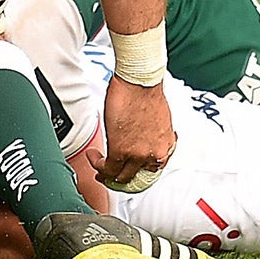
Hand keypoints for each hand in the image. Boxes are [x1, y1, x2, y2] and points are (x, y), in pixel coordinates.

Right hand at [91, 75, 174, 191]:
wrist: (140, 81)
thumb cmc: (147, 91)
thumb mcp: (159, 119)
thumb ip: (152, 134)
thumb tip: (142, 138)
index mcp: (166, 145)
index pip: (153, 170)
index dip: (138, 171)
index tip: (129, 170)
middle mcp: (155, 153)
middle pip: (136, 177)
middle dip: (121, 177)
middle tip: (111, 174)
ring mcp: (138, 154)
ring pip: (120, 176)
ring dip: (107, 173)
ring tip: (99, 165)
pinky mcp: (120, 150)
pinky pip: (107, 168)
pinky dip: (97, 164)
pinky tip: (93, 156)